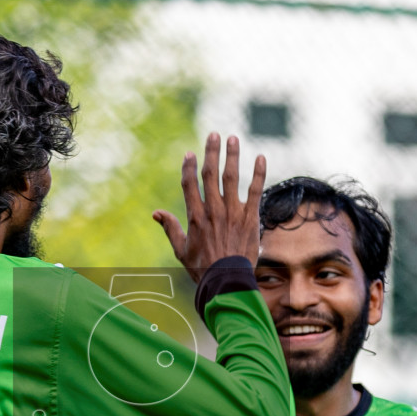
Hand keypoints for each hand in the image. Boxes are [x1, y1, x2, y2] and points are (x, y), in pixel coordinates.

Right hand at [152, 132, 266, 281]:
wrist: (227, 281)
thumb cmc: (202, 268)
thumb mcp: (181, 249)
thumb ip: (170, 228)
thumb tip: (156, 214)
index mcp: (195, 216)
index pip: (189, 185)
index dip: (188, 167)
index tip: (190, 154)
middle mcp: (213, 210)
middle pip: (211, 174)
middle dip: (212, 152)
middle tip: (214, 134)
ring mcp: (233, 212)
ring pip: (232, 177)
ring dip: (232, 155)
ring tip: (233, 139)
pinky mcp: (250, 217)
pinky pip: (256, 190)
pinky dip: (259, 173)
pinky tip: (261, 157)